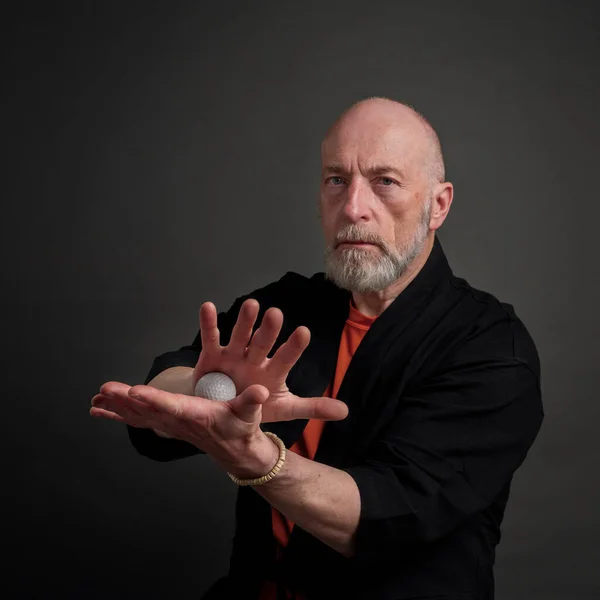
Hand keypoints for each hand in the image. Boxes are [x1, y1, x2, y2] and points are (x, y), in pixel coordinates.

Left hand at [90, 382, 278, 477]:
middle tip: (104, 390)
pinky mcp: (168, 424)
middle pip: (147, 410)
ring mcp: (171, 425)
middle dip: (124, 401)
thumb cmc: (243, 427)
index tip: (134, 391)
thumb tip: (261, 391)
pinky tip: (101, 409)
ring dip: (116, 407)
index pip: (172, 406)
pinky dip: (119, 414)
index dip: (153, 399)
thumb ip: (252, 401)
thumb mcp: (250, 412)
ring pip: (139, 416)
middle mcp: (179, 421)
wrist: (237, 451)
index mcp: (196, 415)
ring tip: (96, 399)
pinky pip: (139, 419)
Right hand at [193, 299, 347, 421]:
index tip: (303, 332)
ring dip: (245, 321)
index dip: (294, 346)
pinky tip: (208, 306)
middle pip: (263, 343)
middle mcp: (255, 358)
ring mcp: (234, 355)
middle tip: (276, 314)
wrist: (222, 412)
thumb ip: (312, 407)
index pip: (286, 357)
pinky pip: (211, 338)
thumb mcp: (284, 409)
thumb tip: (345, 410)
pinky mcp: (212, 356)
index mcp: (272, 371)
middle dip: (268, 330)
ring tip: (251, 304)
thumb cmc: (255, 406)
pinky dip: (208, 323)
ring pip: (240, 335)